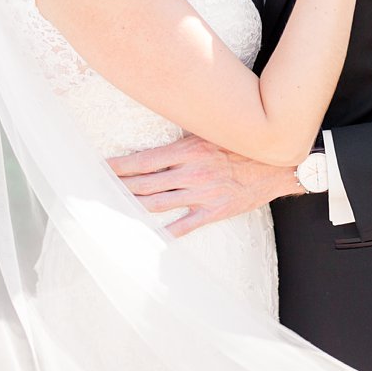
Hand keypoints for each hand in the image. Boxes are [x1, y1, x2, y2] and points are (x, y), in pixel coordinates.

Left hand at [110, 134, 302, 237]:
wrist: (277, 163)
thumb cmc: (241, 145)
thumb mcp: (210, 133)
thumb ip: (183, 139)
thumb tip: (157, 140)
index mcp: (188, 151)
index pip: (144, 161)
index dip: (118, 167)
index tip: (99, 169)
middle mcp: (191, 173)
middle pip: (144, 184)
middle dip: (117, 188)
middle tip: (94, 192)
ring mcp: (202, 194)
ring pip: (158, 204)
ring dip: (132, 207)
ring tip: (110, 210)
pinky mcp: (214, 211)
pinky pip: (185, 226)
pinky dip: (165, 233)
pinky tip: (147, 237)